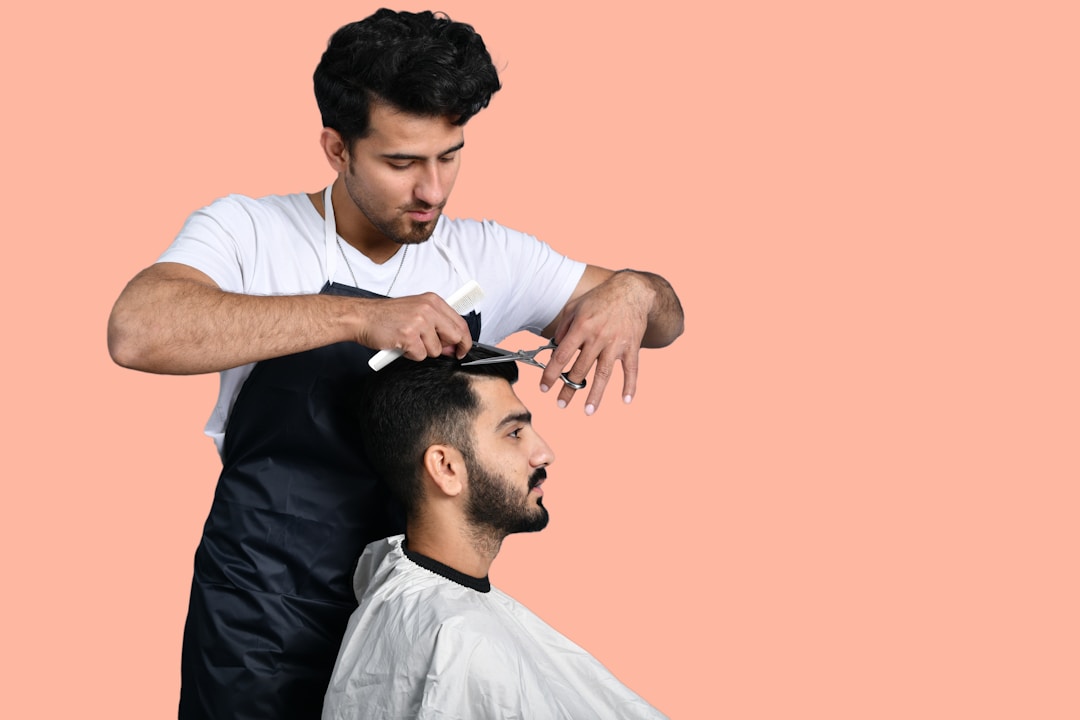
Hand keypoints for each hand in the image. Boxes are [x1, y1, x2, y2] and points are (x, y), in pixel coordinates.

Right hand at [356, 293, 472, 359]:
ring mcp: (419, 322)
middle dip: (445, 348)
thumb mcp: (416, 311)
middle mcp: (428, 309)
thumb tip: (452, 346)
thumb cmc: (387, 316)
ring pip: (436, 350)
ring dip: (422, 351)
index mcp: (433, 301)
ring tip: (408, 340)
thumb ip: (437, 325)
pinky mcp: (409, 336)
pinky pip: (420, 356)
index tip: (463, 349)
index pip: (460, 323)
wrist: (362, 317)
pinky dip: (410, 355)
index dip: (465, 340)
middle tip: (430, 347)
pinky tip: (401, 344)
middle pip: (454, 337)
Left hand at [540, 271, 652, 413]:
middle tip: (561, 403)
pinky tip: (626, 400)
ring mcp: (616, 343)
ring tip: (588, 411)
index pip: (562, 355)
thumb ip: (563, 327)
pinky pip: (631, 369)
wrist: (633, 291)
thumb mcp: (576, 306)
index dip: (551, 373)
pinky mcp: (632, 347)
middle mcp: (598, 337)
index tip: (544, 388)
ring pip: (603, 373)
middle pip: (581, 368)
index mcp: (581, 326)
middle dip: (569, 388)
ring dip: (595, 394)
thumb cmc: (600, 298)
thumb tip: (554, 347)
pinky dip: (630, 385)